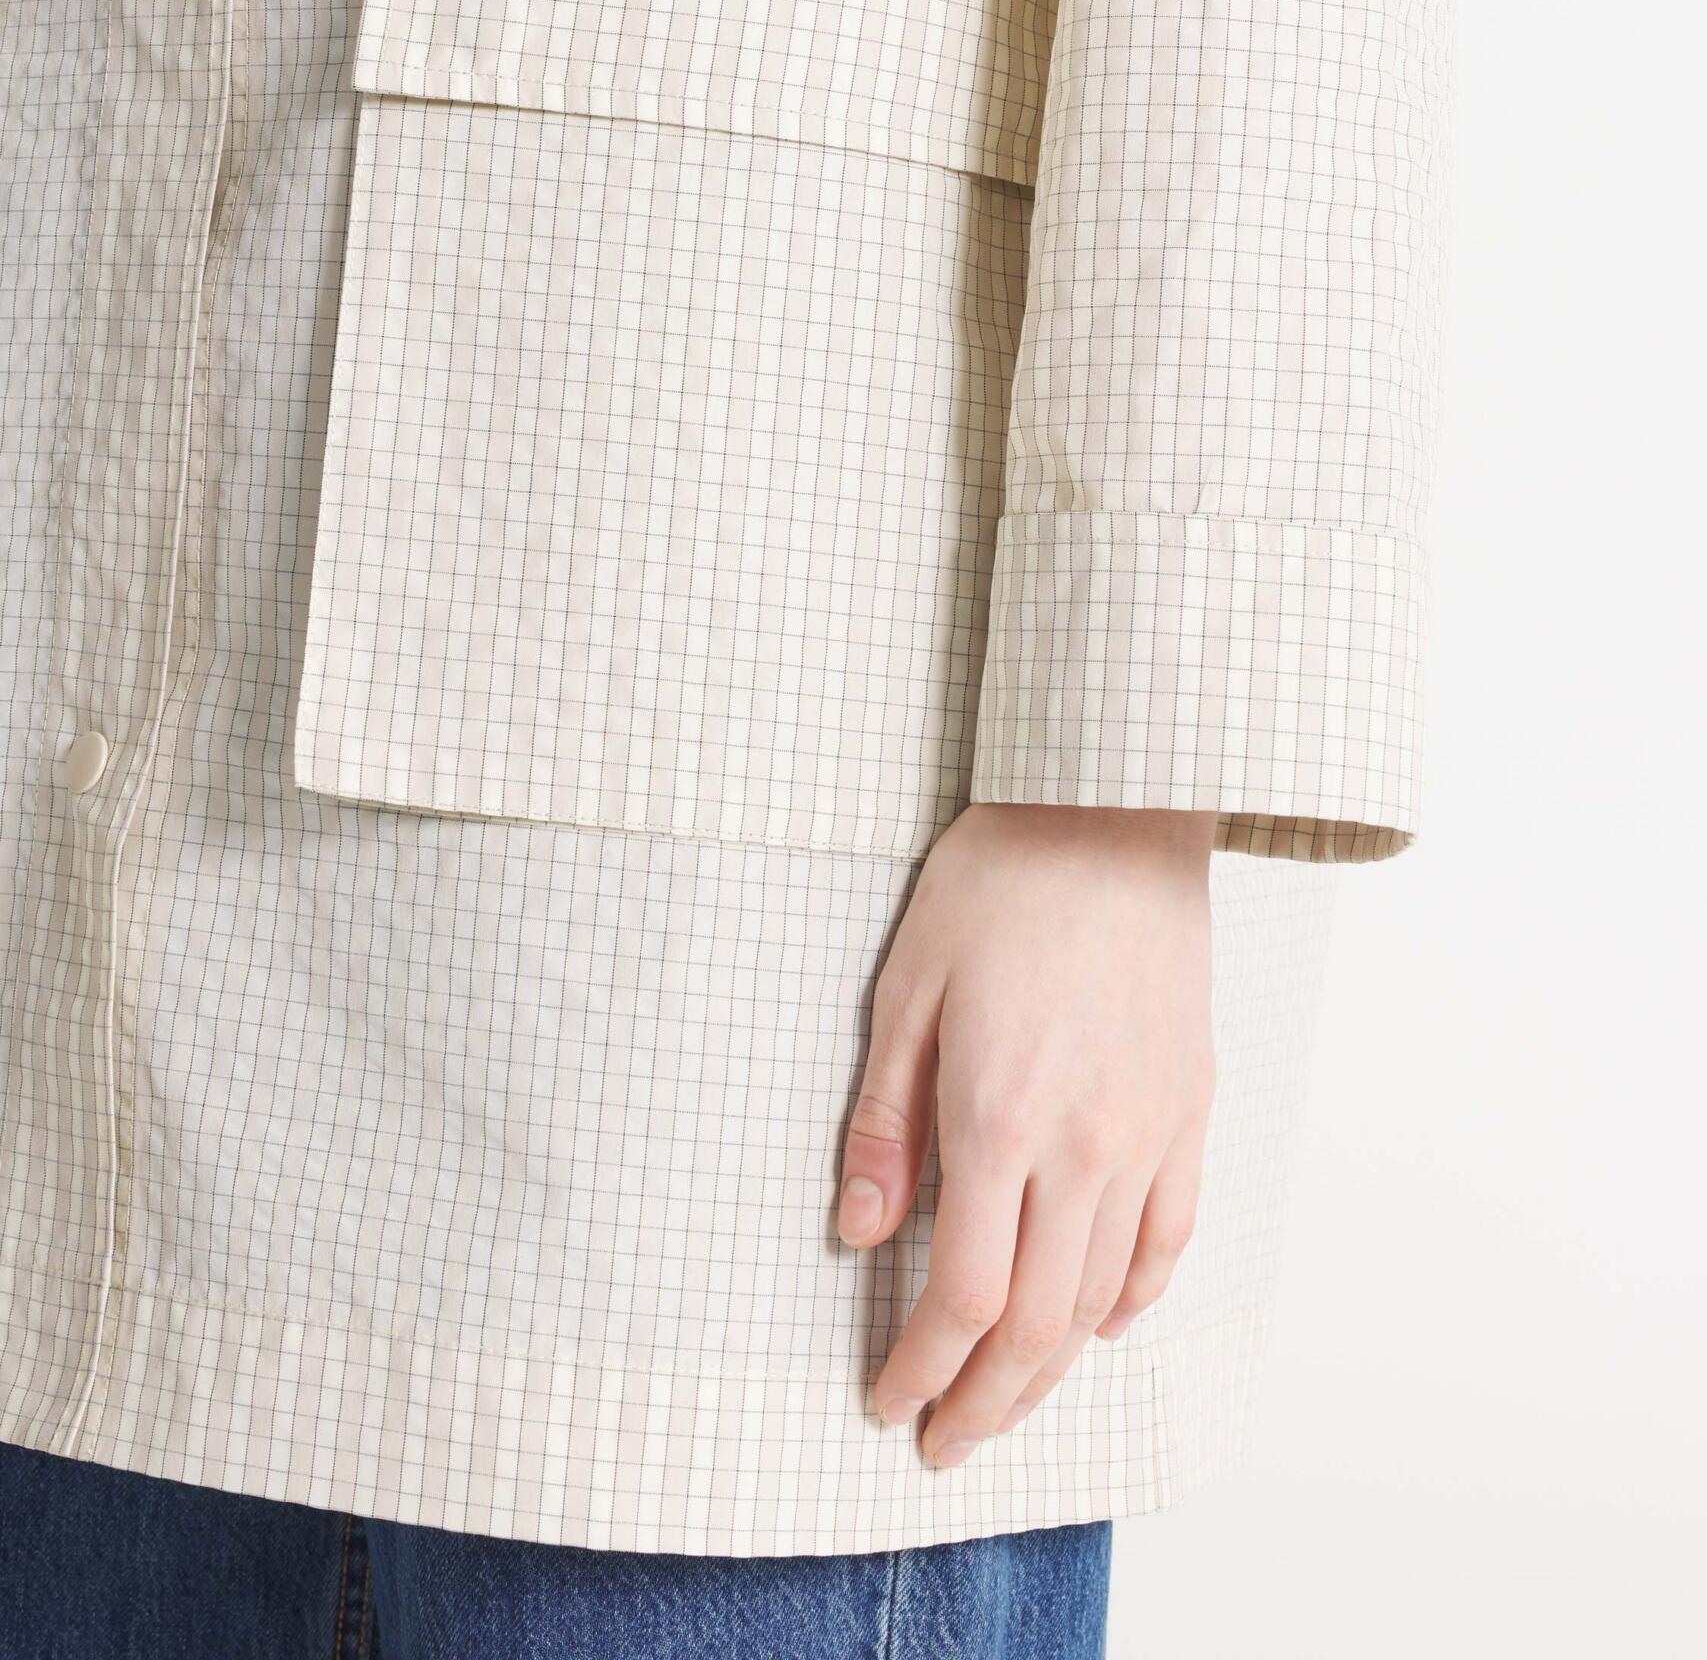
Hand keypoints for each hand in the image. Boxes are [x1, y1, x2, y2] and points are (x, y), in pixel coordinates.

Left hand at [834, 799, 1216, 1465]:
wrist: (1112, 811)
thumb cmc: (997, 884)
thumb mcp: (904, 989)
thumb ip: (883, 1124)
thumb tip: (858, 1234)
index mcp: (1000, 1118)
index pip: (963, 1296)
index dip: (920, 1369)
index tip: (886, 1404)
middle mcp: (1085, 1145)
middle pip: (1037, 1326)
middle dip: (983, 1403)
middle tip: (942, 1442)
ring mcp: (1150, 1132)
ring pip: (1104, 1298)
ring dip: (1051, 1372)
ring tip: (1006, 1404)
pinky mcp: (1191, 1108)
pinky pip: (1169, 1237)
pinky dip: (1133, 1299)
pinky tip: (1099, 1324)